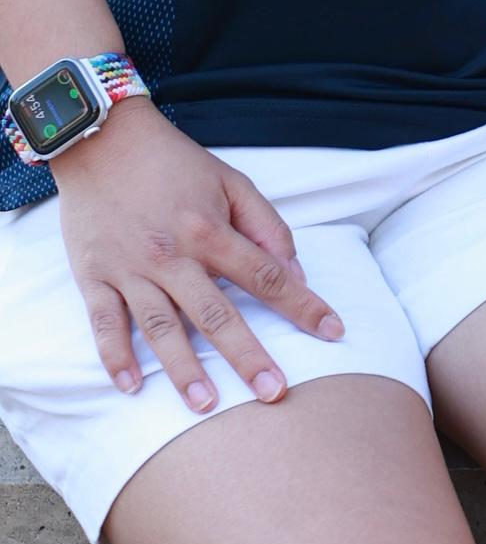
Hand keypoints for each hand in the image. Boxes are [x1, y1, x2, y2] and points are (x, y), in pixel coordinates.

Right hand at [52, 101, 343, 411]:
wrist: (103, 139)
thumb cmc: (174, 162)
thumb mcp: (231, 181)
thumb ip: (265, 225)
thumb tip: (294, 271)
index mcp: (210, 230)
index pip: (266, 275)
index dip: (302, 305)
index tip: (333, 331)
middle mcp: (172, 255)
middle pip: (216, 313)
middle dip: (247, 355)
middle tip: (274, 392)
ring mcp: (130, 269)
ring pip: (160, 327)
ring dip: (182, 368)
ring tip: (205, 404)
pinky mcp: (93, 276)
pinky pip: (104, 323)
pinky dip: (115, 356)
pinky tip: (132, 387)